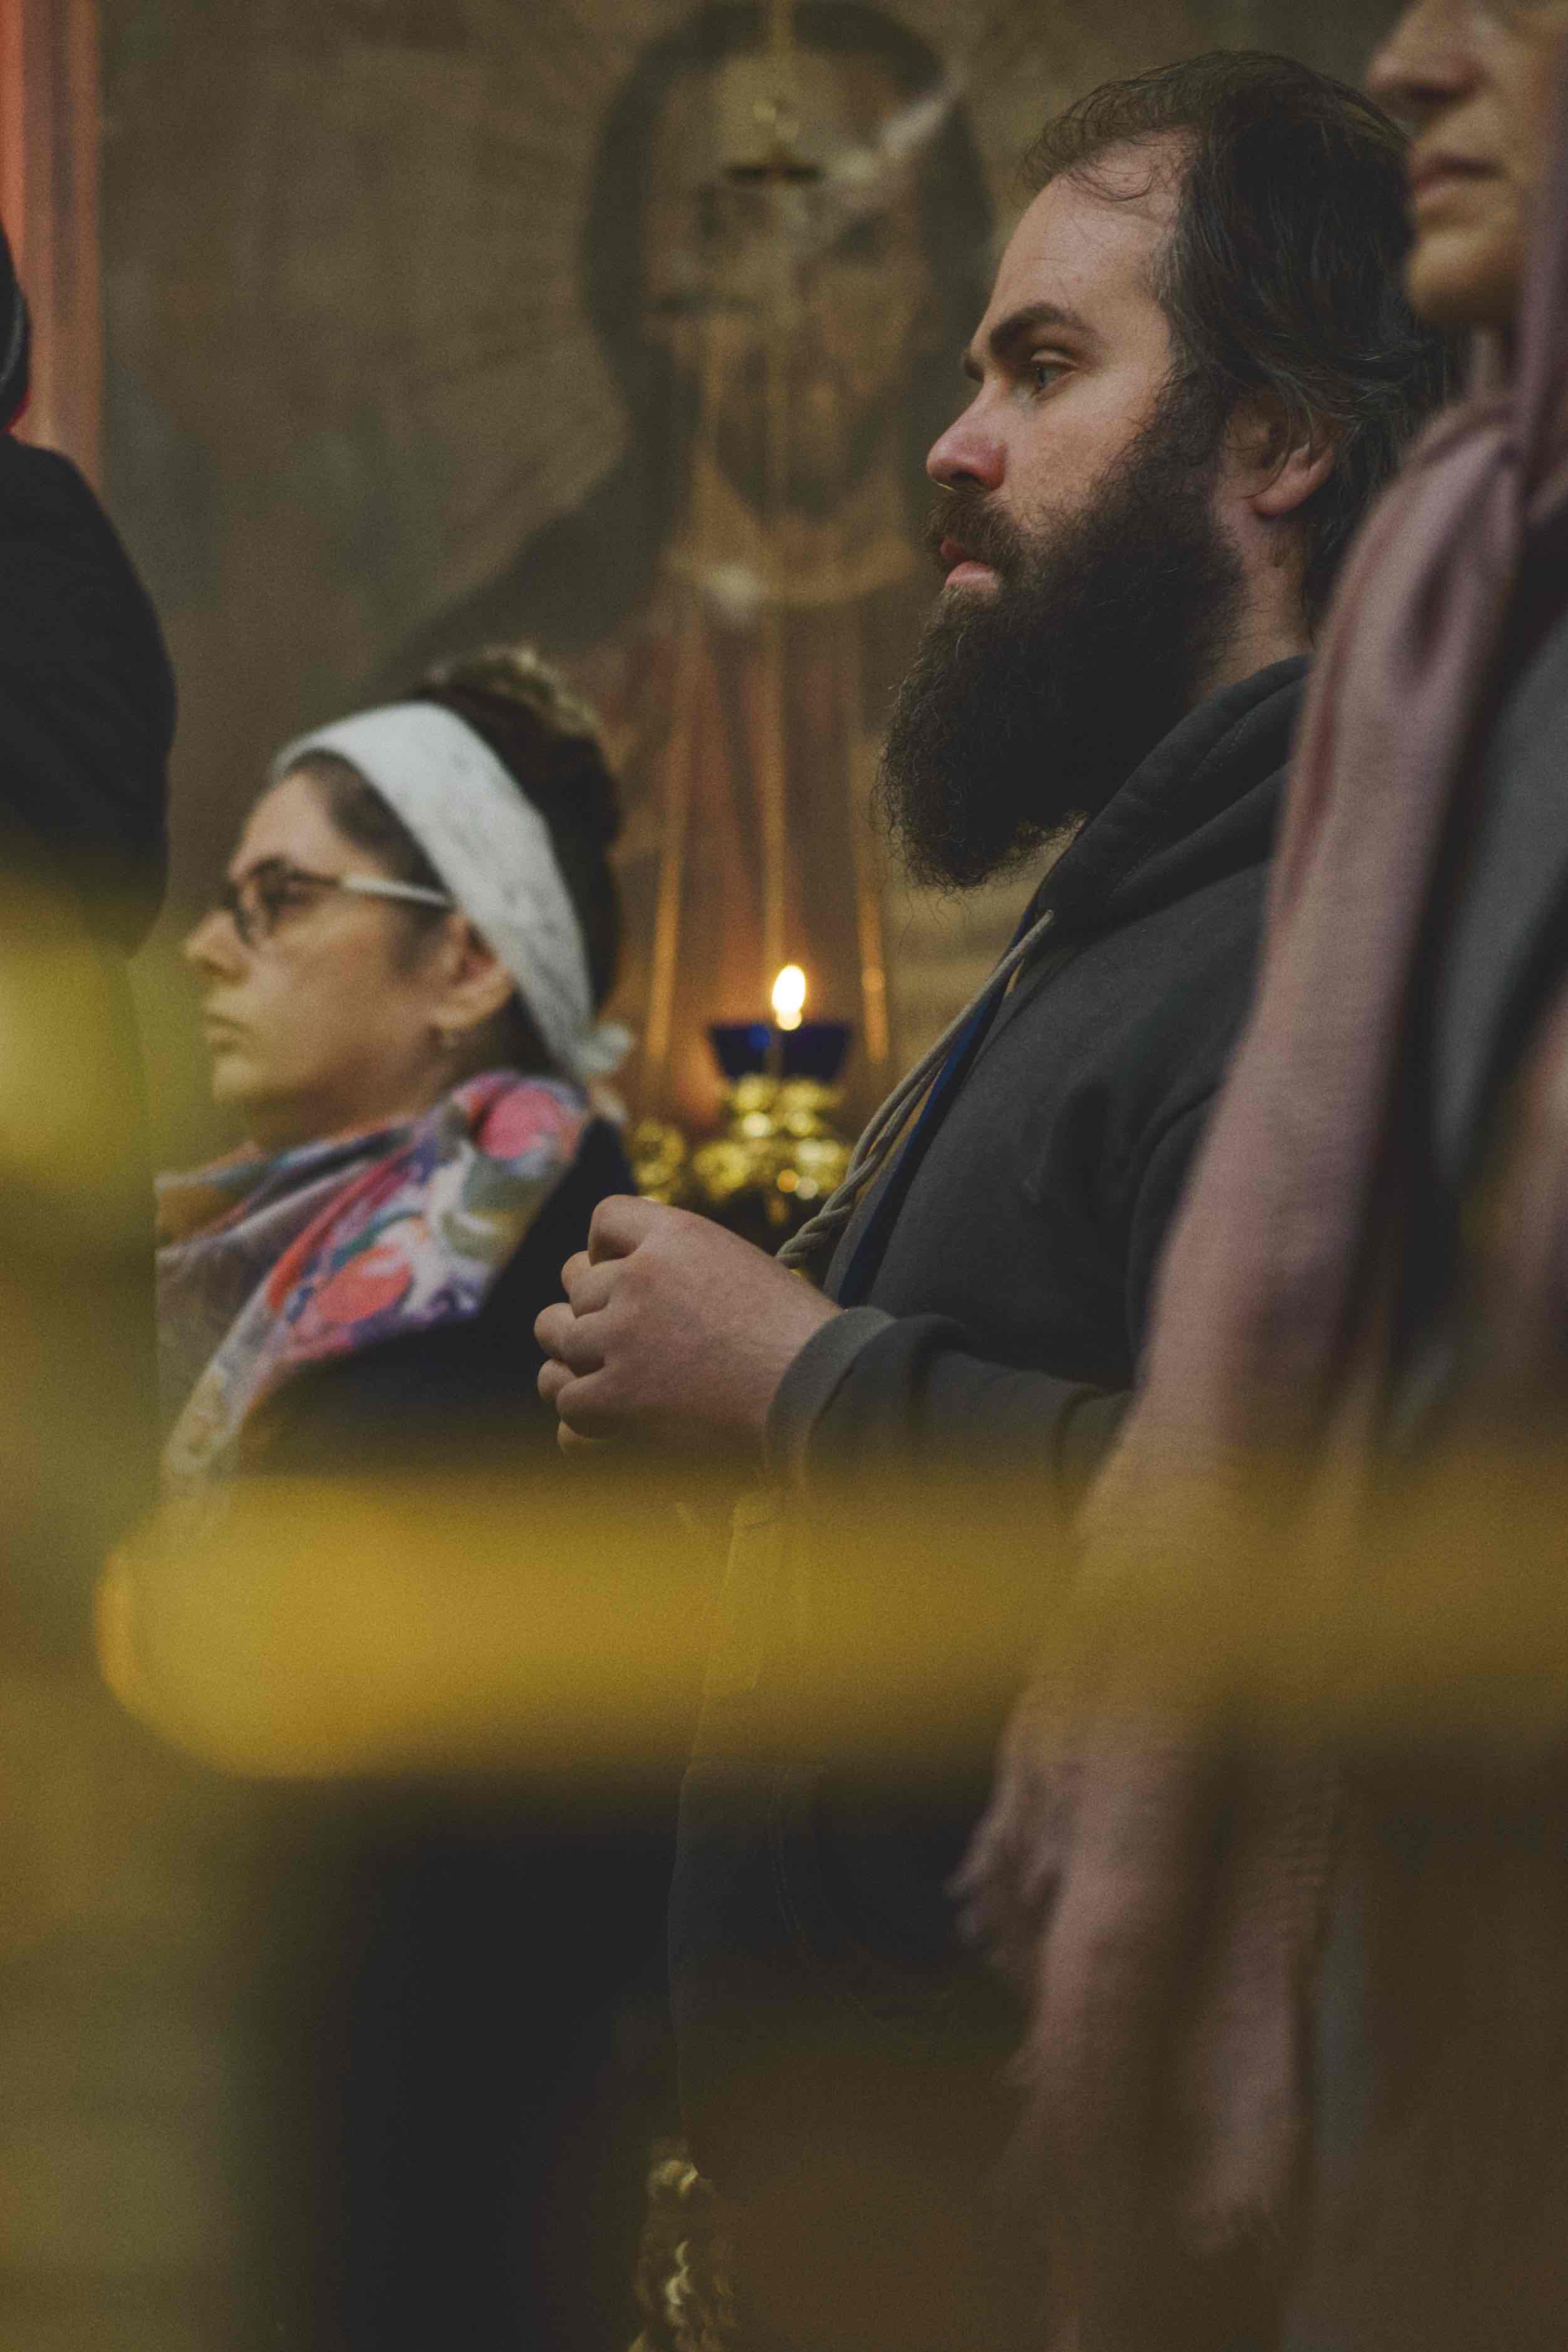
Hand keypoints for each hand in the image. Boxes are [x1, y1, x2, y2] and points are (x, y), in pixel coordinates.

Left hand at [535, 1196, 838, 1458]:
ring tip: (591, 1372)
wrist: (818, 1391)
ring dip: (572, 1355)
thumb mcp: (746, 1270)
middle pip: (576, 1281)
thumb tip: (657, 1291)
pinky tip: (605, 1422)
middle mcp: (640, 1275)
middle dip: (590, 1307)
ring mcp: (624, 1334)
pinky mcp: (618, 1394)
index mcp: (679, 1236)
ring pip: (557, 1334)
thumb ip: (692, 1267)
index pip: (607, 1217)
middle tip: (611, 1335)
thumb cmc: (802, 1339)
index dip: (604, 1247)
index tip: (617, 1272)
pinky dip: (583, 1413)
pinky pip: (567, 1398)